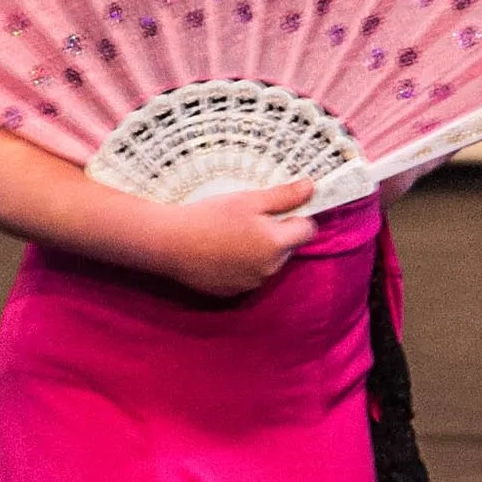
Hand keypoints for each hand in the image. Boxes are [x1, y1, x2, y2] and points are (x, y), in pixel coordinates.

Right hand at [153, 179, 315, 296]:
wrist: (170, 244)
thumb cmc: (210, 216)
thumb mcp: (249, 200)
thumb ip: (284, 196)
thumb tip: (311, 188)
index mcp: (277, 244)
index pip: (307, 230)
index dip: (297, 216)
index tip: (278, 208)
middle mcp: (269, 269)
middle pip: (287, 248)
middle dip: (276, 234)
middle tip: (248, 218)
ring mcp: (251, 284)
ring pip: (268, 263)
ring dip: (259, 251)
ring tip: (231, 235)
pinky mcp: (233, 293)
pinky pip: (248, 276)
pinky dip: (241, 265)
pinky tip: (220, 252)